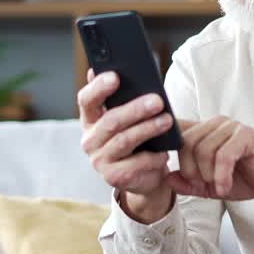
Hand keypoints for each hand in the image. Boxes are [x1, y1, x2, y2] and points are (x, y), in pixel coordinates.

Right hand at [77, 68, 173, 195]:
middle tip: (157, 100)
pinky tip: (165, 152)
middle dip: (135, 109)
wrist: (145, 175)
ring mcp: (99, 160)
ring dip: (148, 129)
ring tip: (167, 120)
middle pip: (110, 121)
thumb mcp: (133, 117)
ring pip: (124, 140)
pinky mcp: (113, 178)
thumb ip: (128, 98)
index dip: (98, 87)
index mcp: (91, 119)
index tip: (115, 76)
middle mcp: (90, 139)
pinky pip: (135, 164)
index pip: (86, 100)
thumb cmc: (139, 138)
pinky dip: (153, 157)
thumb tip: (136, 75)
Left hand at [167, 116, 253, 200]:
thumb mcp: (208, 186)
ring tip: (216, 188)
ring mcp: (231, 127)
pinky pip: (224, 155)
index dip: (167, 145)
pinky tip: (224, 187)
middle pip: (186, 142)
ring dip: (207, 175)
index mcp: (203, 130)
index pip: (177, 130)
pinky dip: (221, 175)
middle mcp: (215, 124)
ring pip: (204, 149)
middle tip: (201, 185)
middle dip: (189, 169)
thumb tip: (167, 178)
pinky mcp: (246, 136)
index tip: (167, 164)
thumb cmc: (242, 178)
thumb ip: (187, 183)